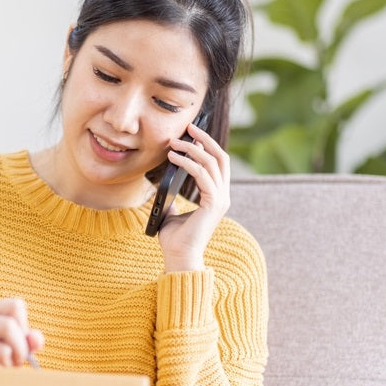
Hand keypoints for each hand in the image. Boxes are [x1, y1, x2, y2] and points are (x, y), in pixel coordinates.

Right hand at [0, 297, 43, 365]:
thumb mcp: (14, 343)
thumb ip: (29, 339)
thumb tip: (36, 340)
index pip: (15, 306)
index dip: (24, 326)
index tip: (19, 338)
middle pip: (8, 326)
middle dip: (21, 347)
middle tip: (18, 358)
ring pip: (3, 351)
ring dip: (11, 364)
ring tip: (5, 366)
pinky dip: (0, 374)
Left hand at [157, 119, 231, 271]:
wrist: (178, 257)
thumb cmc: (174, 238)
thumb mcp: (172, 211)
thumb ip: (173, 197)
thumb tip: (163, 185)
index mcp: (216, 196)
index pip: (218, 163)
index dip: (206, 145)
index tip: (190, 134)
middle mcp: (222, 195)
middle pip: (220, 157)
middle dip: (205, 139)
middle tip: (187, 128)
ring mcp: (220, 199)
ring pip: (211, 162)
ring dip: (191, 149)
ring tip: (172, 144)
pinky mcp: (213, 203)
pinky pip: (202, 174)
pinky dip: (187, 162)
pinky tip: (173, 158)